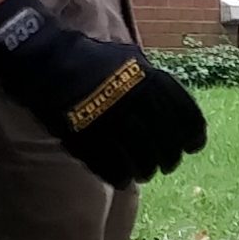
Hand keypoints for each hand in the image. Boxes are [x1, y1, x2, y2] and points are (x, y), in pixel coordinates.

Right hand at [0, 0, 206, 185]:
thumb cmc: (92, 60)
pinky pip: (113, 167)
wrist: (44, 60)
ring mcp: (110, 121)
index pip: (186, 116)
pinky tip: (124, 180)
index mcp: (149, 80)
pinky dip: (122, 177)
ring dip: (147, 171)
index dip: (194, 136)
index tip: (194, 147)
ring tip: (146, 173)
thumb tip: (178, 110)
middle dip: (171, 158)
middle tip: (168, 165)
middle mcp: (134, 102)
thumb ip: (155, 82)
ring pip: (142, 159)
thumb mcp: (131, 59)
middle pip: (167, 143)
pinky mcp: (86, 137)